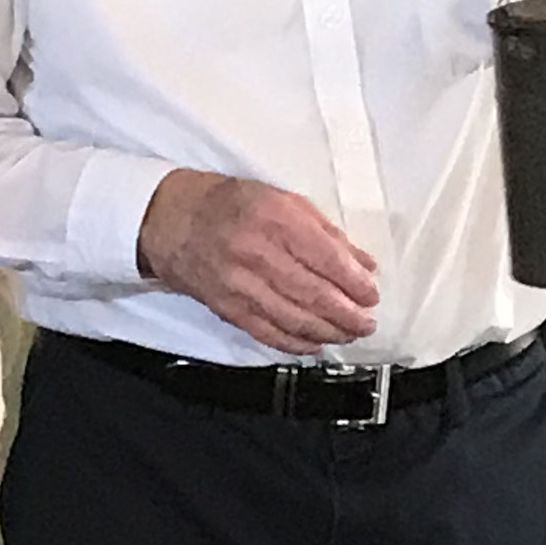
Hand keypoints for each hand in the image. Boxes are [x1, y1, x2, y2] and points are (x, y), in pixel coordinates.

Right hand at [138, 169, 378, 353]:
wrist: (173, 220)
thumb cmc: (232, 204)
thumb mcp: (283, 201)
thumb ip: (327, 232)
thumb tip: (363, 264)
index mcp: (275, 218)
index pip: (325, 258)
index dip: (354, 282)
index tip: (371, 294)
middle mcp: (256, 252)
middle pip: (312, 294)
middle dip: (347, 314)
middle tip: (367, 322)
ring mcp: (238, 284)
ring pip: (293, 318)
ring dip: (328, 332)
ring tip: (349, 333)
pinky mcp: (227, 307)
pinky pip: (267, 332)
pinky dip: (296, 342)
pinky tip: (315, 343)